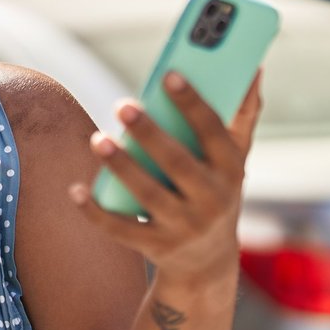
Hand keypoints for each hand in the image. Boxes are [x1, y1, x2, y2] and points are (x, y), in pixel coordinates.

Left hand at [71, 72, 262, 278]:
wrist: (208, 261)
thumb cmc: (217, 191)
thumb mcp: (235, 159)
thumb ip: (242, 115)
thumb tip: (253, 68)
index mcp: (231, 171)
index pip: (213, 133)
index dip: (193, 103)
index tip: (169, 75)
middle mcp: (211, 201)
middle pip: (178, 164)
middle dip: (150, 134)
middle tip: (123, 105)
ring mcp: (183, 228)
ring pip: (148, 196)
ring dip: (122, 167)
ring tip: (98, 139)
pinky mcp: (155, 247)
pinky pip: (122, 229)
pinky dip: (96, 211)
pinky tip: (76, 189)